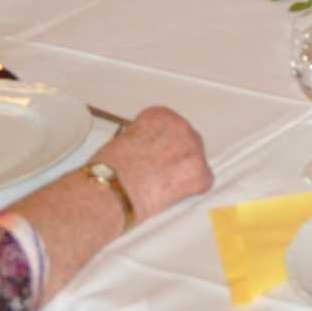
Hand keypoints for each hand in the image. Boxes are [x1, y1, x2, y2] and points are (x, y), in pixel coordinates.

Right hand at [92, 106, 211, 220]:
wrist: (110, 189)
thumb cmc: (108, 169)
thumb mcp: (122, 140)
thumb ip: (144, 138)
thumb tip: (148, 150)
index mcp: (161, 115)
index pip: (169, 126)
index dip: (159, 144)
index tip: (152, 154)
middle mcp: (181, 126)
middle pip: (185, 141)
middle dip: (175, 156)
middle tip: (158, 172)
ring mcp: (193, 149)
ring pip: (195, 161)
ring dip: (183, 172)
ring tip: (162, 186)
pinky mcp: (200, 173)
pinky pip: (203, 181)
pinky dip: (191, 190)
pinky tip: (173, 195)